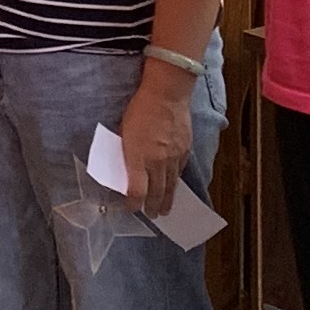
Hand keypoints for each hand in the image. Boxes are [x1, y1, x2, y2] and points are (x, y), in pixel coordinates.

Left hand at [113, 69, 195, 213]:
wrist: (167, 94)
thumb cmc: (140, 109)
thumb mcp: (124, 132)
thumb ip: (126, 154)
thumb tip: (126, 172)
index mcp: (138, 158)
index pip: (136, 192)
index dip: (133, 204)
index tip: (130, 207)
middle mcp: (157, 162)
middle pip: (156, 194)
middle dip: (153, 207)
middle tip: (152, 215)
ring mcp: (173, 158)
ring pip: (171, 186)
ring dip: (167, 200)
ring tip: (165, 210)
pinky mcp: (185, 150)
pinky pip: (180, 172)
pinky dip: (176, 182)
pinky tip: (174, 186)